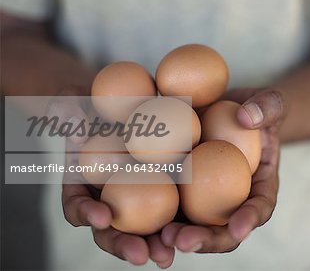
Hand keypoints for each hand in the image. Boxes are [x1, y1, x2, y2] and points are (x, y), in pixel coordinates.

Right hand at [49, 87, 175, 267]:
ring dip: (155, 246)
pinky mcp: (165, 192)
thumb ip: (67, 109)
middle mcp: (109, 198)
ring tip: (167, 256)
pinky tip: (196, 232)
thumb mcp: (75, 99)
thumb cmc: (95, 103)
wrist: (124, 103)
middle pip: (112, 230)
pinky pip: (172, 210)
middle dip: (124, 245)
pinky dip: (181, 224)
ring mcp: (137, 198)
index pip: (77, 205)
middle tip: (140, 254)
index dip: (85, 213)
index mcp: (83, 184)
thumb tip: (71, 119)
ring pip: (143, 230)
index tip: (102, 217)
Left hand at [161, 88, 285, 252]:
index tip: (237, 228)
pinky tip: (129, 214)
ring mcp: (202, 197)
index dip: (249, 220)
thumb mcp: (271, 102)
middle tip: (184, 241)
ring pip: (190, 225)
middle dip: (204, 241)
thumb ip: (267, 107)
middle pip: (220, 230)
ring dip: (172, 237)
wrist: (229, 109)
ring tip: (158, 238)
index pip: (259, 207)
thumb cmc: (255, 109)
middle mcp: (229, 199)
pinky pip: (164, 201)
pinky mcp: (178, 185)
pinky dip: (150, 213)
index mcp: (258, 186)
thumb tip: (247, 117)